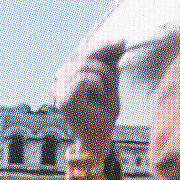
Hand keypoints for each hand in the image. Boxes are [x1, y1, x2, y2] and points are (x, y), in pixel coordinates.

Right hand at [52, 40, 123, 160]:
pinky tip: (100, 94)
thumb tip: (120, 42)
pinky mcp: (66, 100)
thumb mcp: (109, 81)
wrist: (99, 137)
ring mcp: (59, 91)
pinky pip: (85, 79)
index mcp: (66, 78)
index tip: (121, 42)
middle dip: (105, 52)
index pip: (82, 53)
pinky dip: (98, 84)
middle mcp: (59, 83)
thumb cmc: (103, 113)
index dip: (102, 45)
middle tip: (121, 53)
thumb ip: (109, 63)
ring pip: (84, 65)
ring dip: (103, 74)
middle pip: (82, 55)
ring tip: (107, 88)